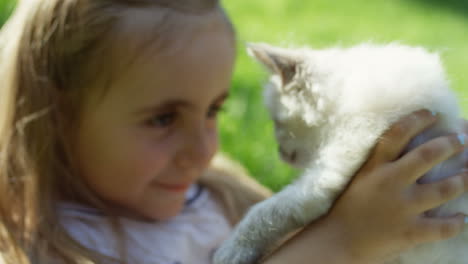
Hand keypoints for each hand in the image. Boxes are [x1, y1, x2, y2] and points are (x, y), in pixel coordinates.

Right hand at [325, 110, 467, 262]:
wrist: (337, 241)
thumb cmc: (345, 208)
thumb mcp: (360, 179)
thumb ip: (379, 165)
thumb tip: (404, 151)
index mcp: (374, 167)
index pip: (397, 134)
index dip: (417, 119)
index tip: (432, 114)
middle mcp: (390, 182)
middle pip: (427, 155)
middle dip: (450, 144)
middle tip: (461, 140)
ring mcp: (402, 207)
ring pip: (444, 188)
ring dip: (463, 179)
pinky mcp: (410, 231)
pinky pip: (443, 227)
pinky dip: (457, 222)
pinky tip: (464, 217)